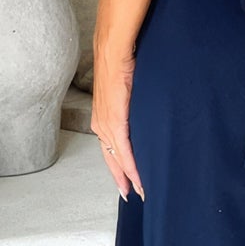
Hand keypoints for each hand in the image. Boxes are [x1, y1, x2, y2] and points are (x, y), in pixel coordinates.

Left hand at [91, 48, 144, 202]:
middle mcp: (100, 124)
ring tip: (142, 190)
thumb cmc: (121, 65)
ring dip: (130, 175)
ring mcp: (106, 123)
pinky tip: (138, 176)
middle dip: (124, 179)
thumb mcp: (126, 92)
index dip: (120, 168)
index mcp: (102, 118)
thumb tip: (143, 115)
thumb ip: (131, 107)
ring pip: (118, 158)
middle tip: (135, 195)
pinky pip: (123, 149)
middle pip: (112, 159)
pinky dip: (131, 164)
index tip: (129, 183)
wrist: (114, 50)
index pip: (111, 150)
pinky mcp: (115, 120)